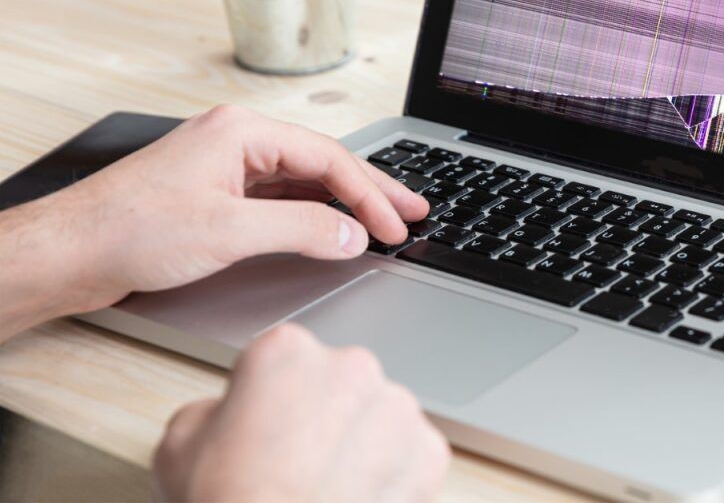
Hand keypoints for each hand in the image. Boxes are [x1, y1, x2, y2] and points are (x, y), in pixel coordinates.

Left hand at [0, 105, 427, 337]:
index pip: (327, 159)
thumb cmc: (129, 230)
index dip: (369, 195)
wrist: (68, 251)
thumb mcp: (229, 232)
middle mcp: (236, 141)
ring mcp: (225, 167)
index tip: (395, 227)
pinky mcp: (214, 195)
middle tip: (413, 210)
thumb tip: (351, 234)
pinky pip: (277, 198)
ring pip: (301, 181)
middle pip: (321, 163)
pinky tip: (330, 229)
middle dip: (370, 189)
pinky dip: (310, 214)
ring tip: (383, 220)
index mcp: (243, 132)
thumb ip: (301, 231)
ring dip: (342, 203)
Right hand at [153, 323, 449, 501]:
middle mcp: (350, 365)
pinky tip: (359, 499)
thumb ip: (215, 408)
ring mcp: (396, 407)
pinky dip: (393, 478)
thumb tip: (232, 413)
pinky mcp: (428, 451)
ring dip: (362, 446)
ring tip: (328, 487)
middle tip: (298, 465)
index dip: (272, 399)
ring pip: (380, 419)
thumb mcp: (179, 445)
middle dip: (325, 418)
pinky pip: (412, 457)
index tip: (267, 427)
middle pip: (340, 385)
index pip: (286, 360)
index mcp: (286, 351)